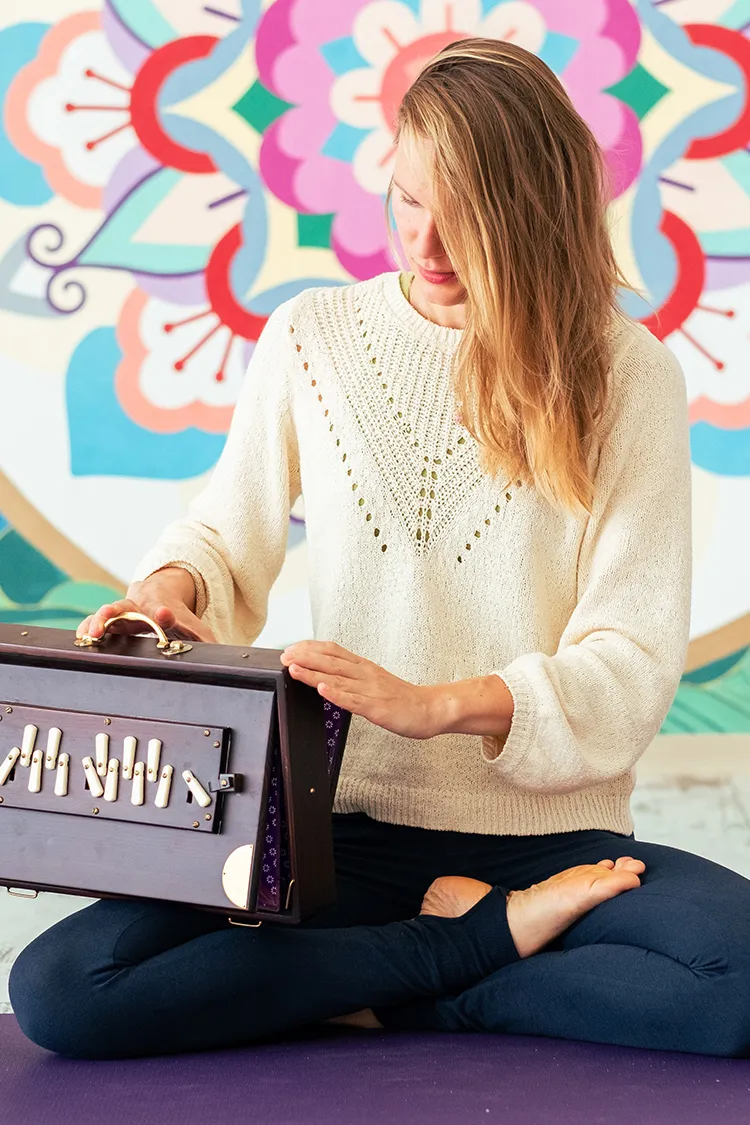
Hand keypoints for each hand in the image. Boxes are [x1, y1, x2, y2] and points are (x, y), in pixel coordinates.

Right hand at [77, 569, 215, 644]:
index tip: (164, 614)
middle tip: (105, 622)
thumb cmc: (175, 614)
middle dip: (114, 614)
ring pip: (104, 613)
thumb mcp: (192, 626)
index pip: (164, 612)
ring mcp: (121, 612)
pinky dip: (84, 628)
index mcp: (161, 610)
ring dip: (94, 622)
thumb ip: (205, 641)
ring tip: (87, 635)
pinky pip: (92, 622)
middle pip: (125, 608)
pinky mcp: (109, 620)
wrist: (157, 593)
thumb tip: (225, 656)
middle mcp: (138, 608)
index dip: (164, 615)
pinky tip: (78, 640)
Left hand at [279, 641, 440, 738]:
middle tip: (284, 655)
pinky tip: (324, 689)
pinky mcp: (377, 708)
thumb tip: (330, 673)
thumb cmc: (403, 698)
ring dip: (314, 673)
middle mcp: (365, 674)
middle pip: (331, 661)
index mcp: (364, 667)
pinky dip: (337, 694)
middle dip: (305, 657)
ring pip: (338, 679)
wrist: (431, 709)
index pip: (333, 651)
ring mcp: (371, 690)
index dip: (310, 648)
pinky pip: (354, 700)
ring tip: (294, 668)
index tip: (291, 647)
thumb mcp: (375, 680)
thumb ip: (353, 675)